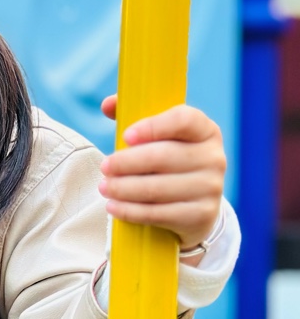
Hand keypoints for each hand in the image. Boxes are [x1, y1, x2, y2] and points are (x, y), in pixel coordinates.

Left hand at [98, 95, 225, 255]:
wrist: (194, 204)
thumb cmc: (168, 160)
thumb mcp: (156, 136)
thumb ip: (132, 114)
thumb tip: (108, 104)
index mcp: (204, 130)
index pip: (184, 120)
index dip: (153, 126)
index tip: (126, 136)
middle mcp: (214, 157)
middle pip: (162, 157)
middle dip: (126, 163)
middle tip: (104, 167)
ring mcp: (211, 187)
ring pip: (157, 188)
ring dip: (123, 189)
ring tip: (104, 187)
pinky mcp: (202, 215)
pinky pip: (159, 214)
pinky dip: (131, 211)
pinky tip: (113, 207)